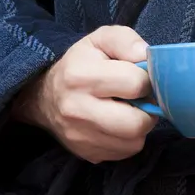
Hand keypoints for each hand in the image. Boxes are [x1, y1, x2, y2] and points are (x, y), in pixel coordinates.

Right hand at [12, 26, 157, 162]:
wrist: (46, 96)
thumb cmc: (82, 64)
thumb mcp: (101, 39)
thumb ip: (127, 41)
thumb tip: (147, 58)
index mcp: (81, 76)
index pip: (135, 84)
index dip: (146, 79)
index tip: (140, 77)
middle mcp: (77, 110)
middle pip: (137, 123)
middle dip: (148, 110)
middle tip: (140, 100)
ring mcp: (81, 137)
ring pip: (134, 142)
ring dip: (140, 126)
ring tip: (129, 110)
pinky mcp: (87, 154)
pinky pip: (125, 152)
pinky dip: (129, 139)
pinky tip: (119, 124)